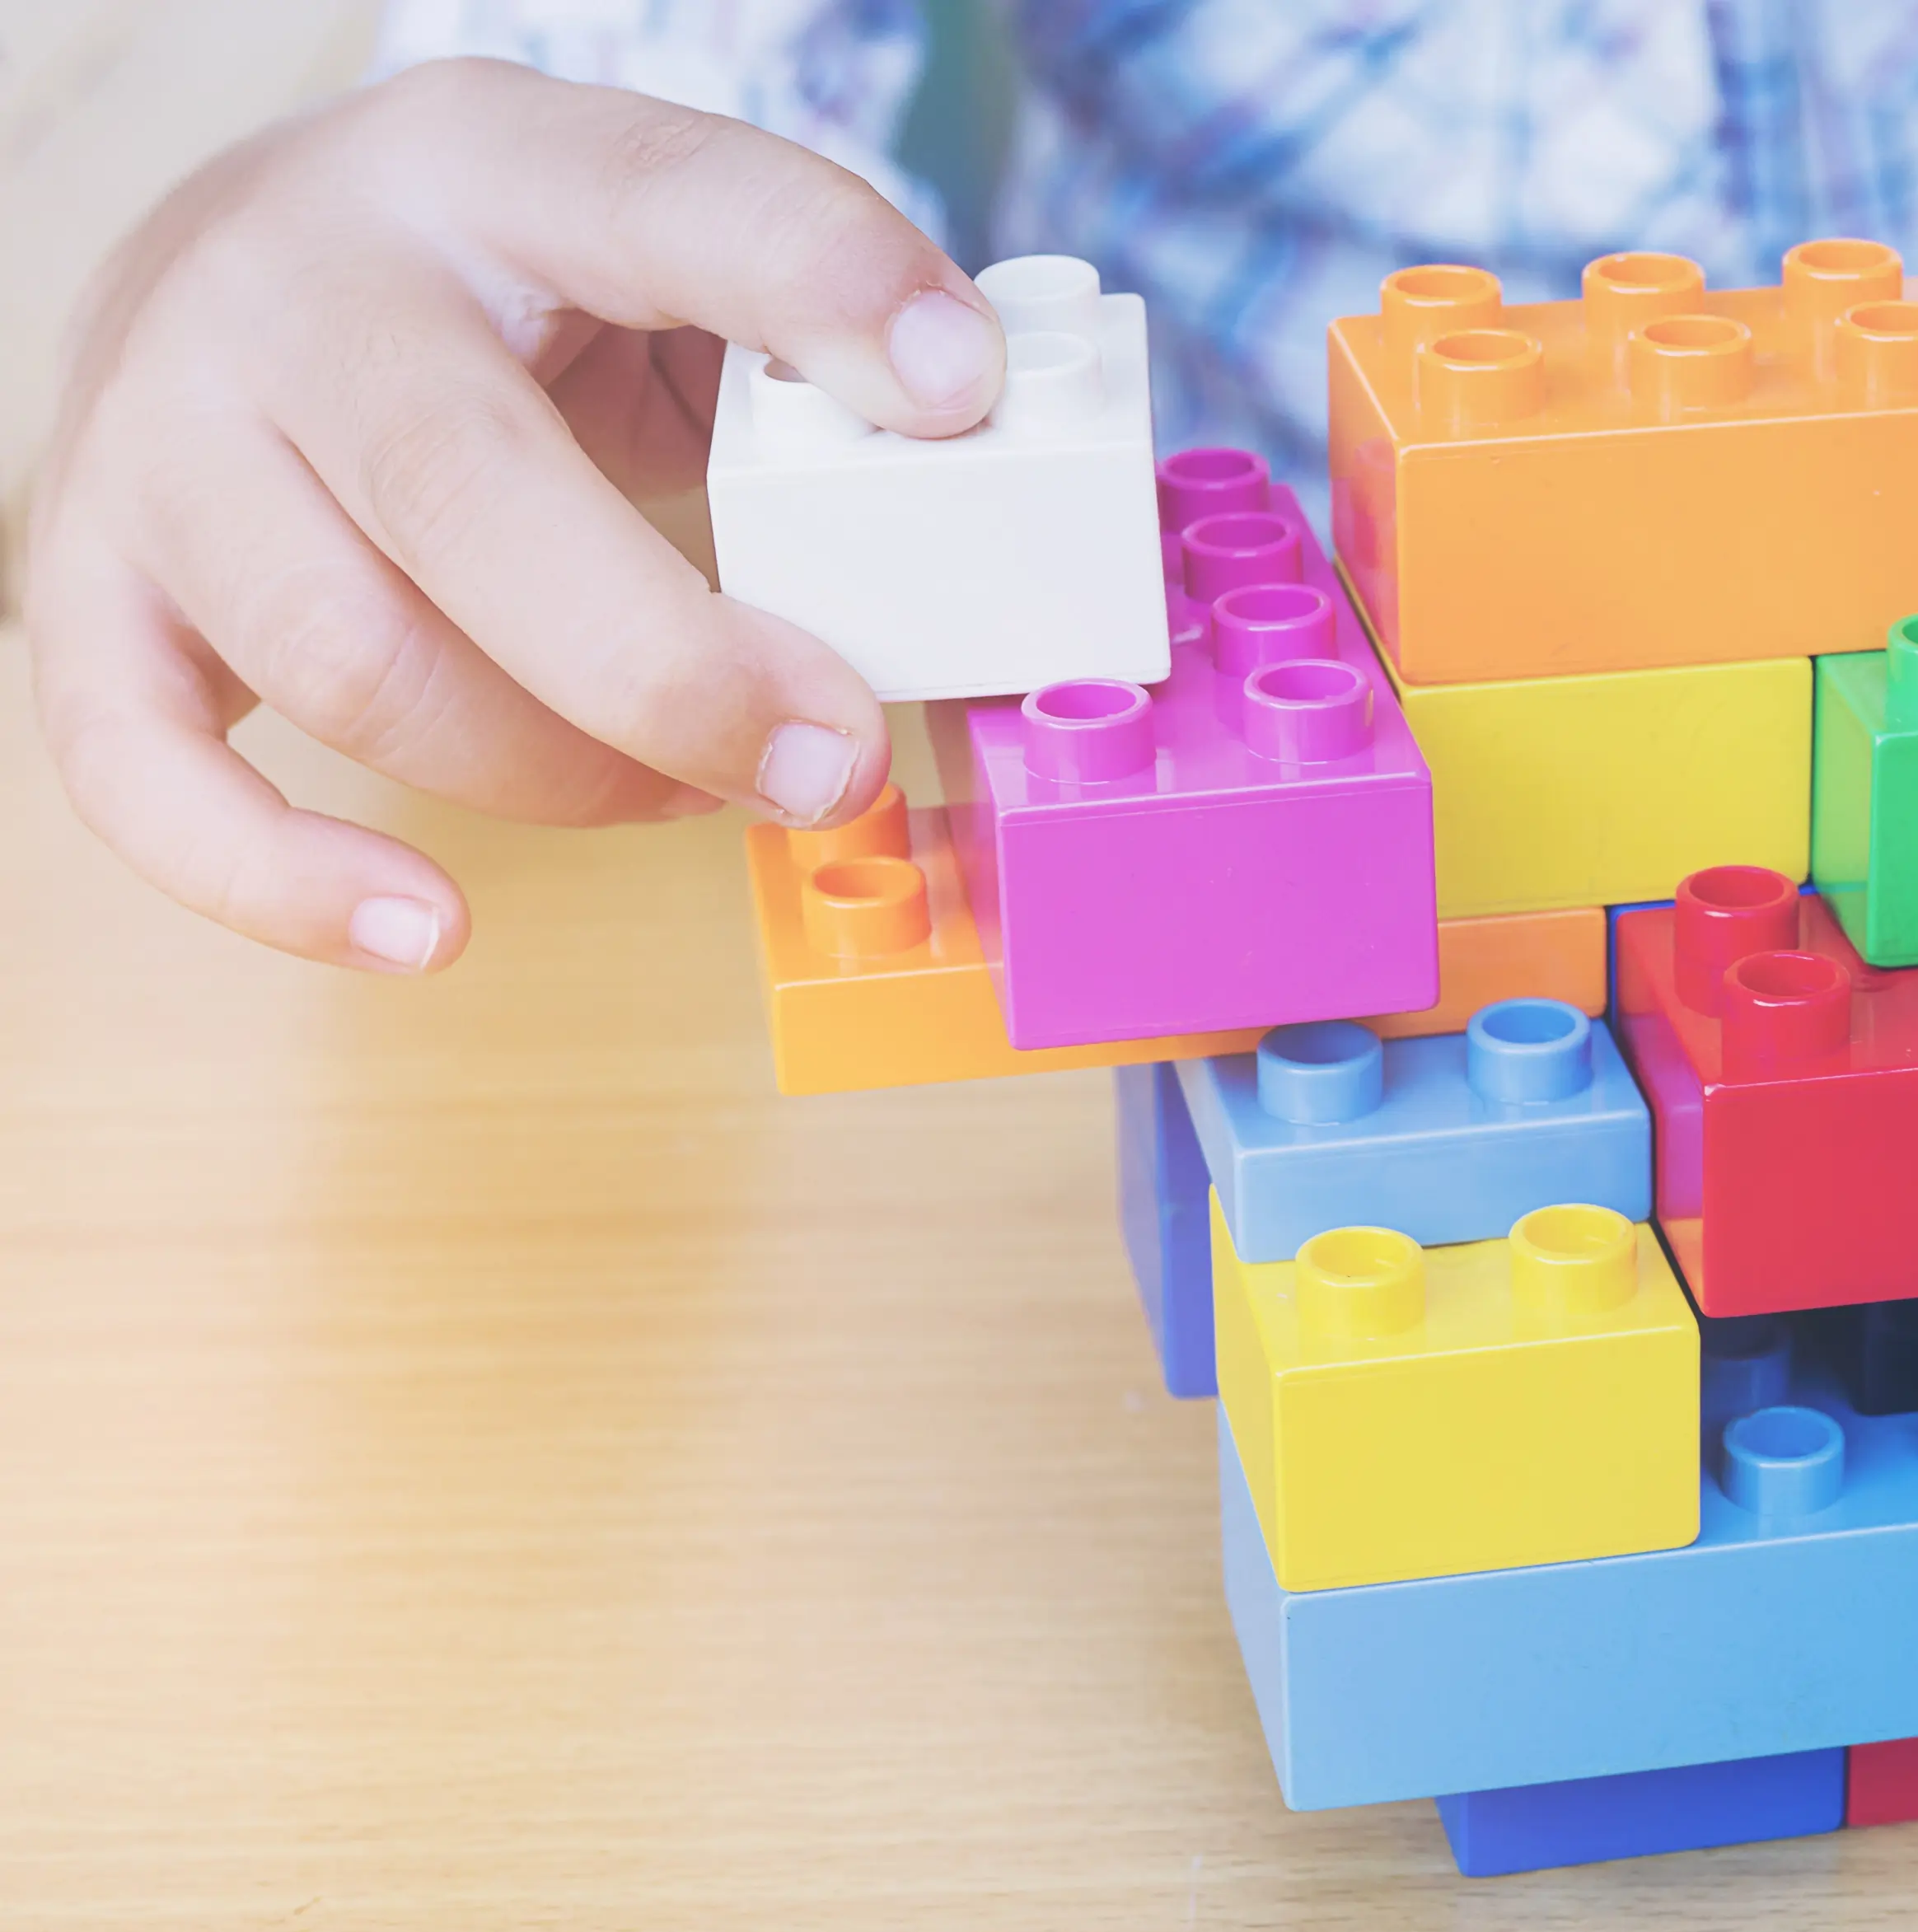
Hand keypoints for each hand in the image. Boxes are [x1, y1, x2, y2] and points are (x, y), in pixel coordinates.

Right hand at [25, 58, 1004, 973]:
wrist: (252, 260)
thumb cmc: (505, 294)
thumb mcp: (659, 253)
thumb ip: (801, 344)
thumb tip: (979, 459)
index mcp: (489, 166)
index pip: (665, 197)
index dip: (817, 285)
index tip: (955, 385)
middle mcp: (296, 286)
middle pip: (470, 495)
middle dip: (674, 669)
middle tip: (828, 759)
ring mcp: (167, 436)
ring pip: (349, 661)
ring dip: (554, 775)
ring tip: (684, 790)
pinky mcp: (87, 581)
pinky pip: (139, 768)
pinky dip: (280, 883)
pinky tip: (428, 930)